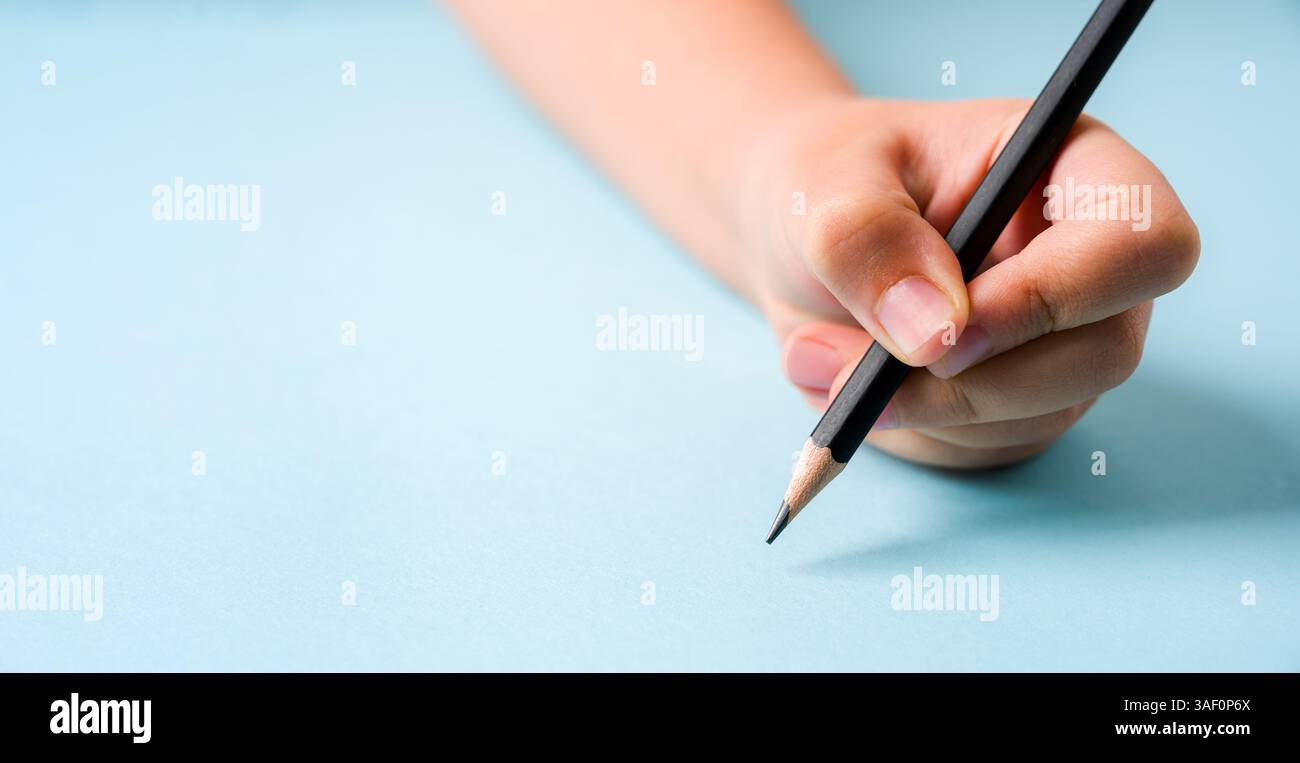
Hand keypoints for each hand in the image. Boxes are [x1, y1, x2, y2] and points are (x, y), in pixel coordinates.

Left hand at [739, 98, 1199, 467]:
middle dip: (975, 381)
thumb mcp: (821, 185)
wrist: (794, 247)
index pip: (1144, 243)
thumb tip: (935, 335)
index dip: (1057, 297)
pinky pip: (983, 449)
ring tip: (816, 353)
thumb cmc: (824, 186)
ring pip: (1040, 414)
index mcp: (1072, 170)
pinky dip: (906, 427)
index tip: (950, 330)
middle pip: (1105, 353)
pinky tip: (847, 381)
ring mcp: (1063, 343)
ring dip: (919, 406)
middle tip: (860, 372)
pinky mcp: (1016, 408)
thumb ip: (867, 239)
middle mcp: (1089, 263)